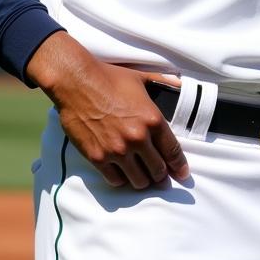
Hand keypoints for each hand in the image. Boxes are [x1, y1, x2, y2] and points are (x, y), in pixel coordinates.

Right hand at [27, 32, 189, 189]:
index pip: (172, 151)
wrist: (77, 83)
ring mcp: (117, 150)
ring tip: (142, 178)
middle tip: (161, 179)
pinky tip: (122, 174)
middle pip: (158, 170)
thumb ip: (162, 82)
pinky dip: (121, 179)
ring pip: (138, 180)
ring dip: (142, 181)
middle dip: (161, 177)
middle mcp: (138, 138)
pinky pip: (115, 180)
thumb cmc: (110, 78)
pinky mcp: (97, 158)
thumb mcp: (141, 78)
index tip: (182, 174)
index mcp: (153, 120)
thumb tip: (178, 83)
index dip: (179, 166)